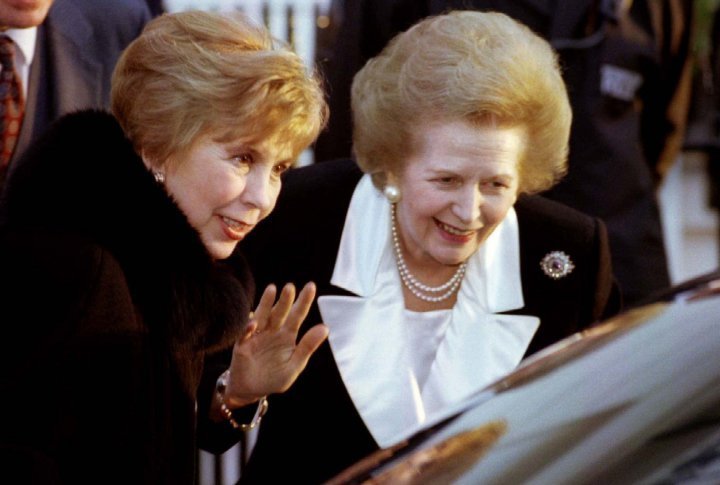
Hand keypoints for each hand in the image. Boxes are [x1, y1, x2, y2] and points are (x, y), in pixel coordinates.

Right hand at [223, 282, 327, 407]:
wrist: (251, 391)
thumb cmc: (274, 378)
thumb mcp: (294, 365)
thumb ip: (307, 347)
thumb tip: (325, 327)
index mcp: (287, 335)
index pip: (297, 315)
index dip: (304, 301)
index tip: (310, 286)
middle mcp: (273, 331)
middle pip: (280, 312)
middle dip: (285, 300)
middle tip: (290, 287)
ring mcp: (257, 336)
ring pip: (262, 316)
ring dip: (266, 304)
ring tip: (272, 289)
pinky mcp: (242, 345)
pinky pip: (245, 334)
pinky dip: (248, 328)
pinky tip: (253, 323)